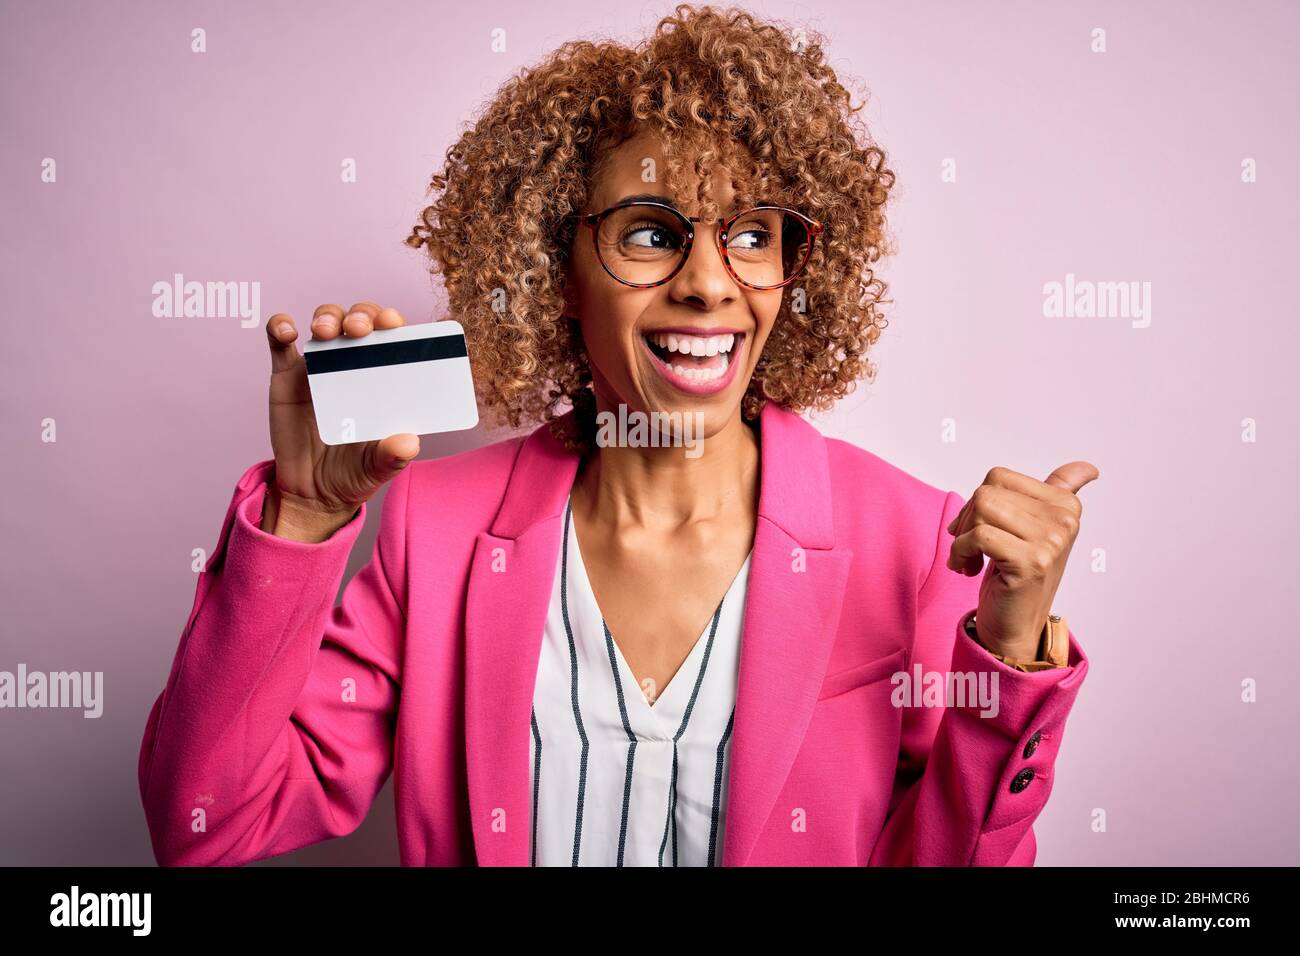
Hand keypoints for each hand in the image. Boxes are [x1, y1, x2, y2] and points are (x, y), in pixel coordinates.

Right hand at [262, 302, 420, 541]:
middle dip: (361, 315)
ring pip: (325, 321)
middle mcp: (355, 364)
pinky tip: (287, 332)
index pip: (393, 339)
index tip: (391, 323)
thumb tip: (410, 443)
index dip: (392, 323)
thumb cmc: (355, 472)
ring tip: (325, 332)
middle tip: (359, 329)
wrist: (313, 492)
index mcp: (384, 378)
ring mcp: (320, 366)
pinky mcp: (287, 375)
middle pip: (360, 320)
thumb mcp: (378, 467)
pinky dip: (281, 327)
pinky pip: (280, 341)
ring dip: (327, 317)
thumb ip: (393, 456)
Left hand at [945, 462, 1098, 659]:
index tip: (980, 527)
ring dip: (962, 537)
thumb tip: (1089, 468)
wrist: (1015, 626)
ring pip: (981, 510)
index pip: (999, 476)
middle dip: (966, 519)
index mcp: (1066, 506)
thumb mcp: (1038, 528)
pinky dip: (960, 552)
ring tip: (969, 558)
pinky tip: (967, 568)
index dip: (977, 502)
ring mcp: (1050, 542)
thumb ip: (1060, 493)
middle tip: (969, 546)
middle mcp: (1064, 521)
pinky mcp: (1031, 562)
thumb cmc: (1019, 574)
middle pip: (987, 492)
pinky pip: (978, 537)